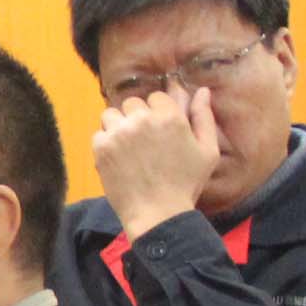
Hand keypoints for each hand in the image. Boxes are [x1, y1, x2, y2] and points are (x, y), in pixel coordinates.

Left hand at [93, 83, 220, 236]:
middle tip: (144, 142)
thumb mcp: (207, 151)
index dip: (158, 113)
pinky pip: (99, 134)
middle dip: (138, 118)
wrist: (157, 214)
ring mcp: (119, 132)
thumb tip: (202, 91)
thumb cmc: (186, 184)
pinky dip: (106, 144)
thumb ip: (203, 117)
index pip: (156, 97)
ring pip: (111, 114)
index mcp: (170, 116)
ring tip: (128, 148)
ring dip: (118, 126)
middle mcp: (142, 119)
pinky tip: (118, 160)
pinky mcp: (101, 147)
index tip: (159, 132)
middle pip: (132, 103)